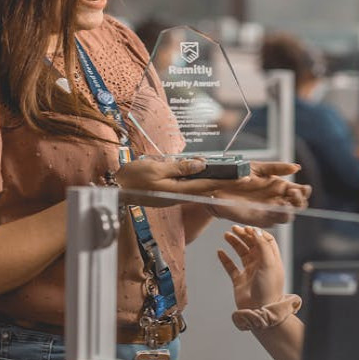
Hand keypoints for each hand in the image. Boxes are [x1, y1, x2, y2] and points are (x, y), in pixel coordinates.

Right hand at [116, 157, 244, 205]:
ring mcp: (174, 194)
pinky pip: (188, 184)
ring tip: (228, 172)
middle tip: (242, 175)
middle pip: (206, 186)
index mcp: (178, 191)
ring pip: (198, 185)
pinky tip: (204, 171)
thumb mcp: (157, 169)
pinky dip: (198, 177)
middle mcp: (179, 195)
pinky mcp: (169, 192)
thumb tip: (202, 165)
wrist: (116, 189)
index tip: (242, 178)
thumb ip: (180, 167)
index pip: (208, 185)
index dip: (226, 181)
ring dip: (212, 178)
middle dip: (224, 180)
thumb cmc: (133, 178)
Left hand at [207, 175, 310, 226]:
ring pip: (288, 216)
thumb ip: (277, 168)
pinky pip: (273, 221)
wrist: (215, 185)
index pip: (299, 192)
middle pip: (297, 205)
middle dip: (300, 201)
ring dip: (291, 210)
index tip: (302, 188)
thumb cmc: (235, 175)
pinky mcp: (258, 219)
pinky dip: (278, 216)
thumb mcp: (258, 168)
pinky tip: (279, 208)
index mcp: (278, 187)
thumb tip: (297, 167)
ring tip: (287, 203)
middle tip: (295, 193)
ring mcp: (268, 210)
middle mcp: (276, 200)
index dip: (304, 191)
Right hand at [217, 225, 284, 310]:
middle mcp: (261, 264)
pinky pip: (231, 267)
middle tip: (234, 228)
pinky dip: (225, 259)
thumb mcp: (269, 263)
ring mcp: (250, 272)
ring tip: (226, 235)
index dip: (257, 233)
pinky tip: (220, 252)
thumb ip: (263, 246)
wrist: (260, 309)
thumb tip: (256, 231)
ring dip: (234, 243)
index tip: (247, 228)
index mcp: (271, 259)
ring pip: (241, 253)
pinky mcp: (239, 281)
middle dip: (243, 235)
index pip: (266, 240)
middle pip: (252, 244)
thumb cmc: (268, 288)